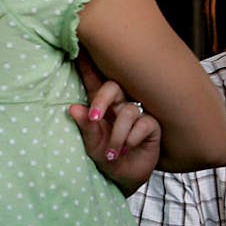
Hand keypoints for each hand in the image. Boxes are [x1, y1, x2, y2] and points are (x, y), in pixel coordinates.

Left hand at [70, 52, 161, 194]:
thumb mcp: (91, 145)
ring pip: (129, 110)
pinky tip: (128, 149)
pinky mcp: (152, 126)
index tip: (80, 48)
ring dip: (118, 133)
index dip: (88, 65)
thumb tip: (73, 109)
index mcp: (102, 106)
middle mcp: (120, 106)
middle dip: (103, 100)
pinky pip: (144, 123)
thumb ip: (85, 127)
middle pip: (114, 87)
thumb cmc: (106, 158)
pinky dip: (132, 138)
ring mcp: (138, 114)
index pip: (95, 82)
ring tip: (112, 152)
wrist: (124, 178)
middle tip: (95, 118)